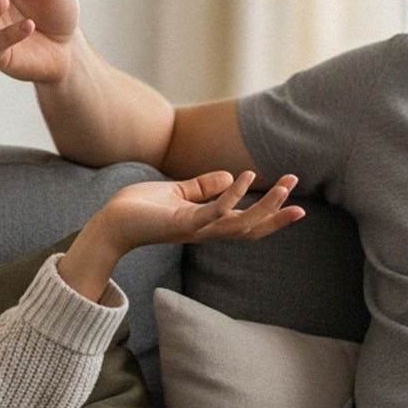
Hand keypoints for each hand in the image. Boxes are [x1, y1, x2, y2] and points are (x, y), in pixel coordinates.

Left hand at [58, 172, 304, 299]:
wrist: (110, 223)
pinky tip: (244, 177)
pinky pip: (213, 211)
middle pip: (251, 228)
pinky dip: (231, 195)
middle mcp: (206, 231)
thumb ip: (202, 187)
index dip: (271, 213)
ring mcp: (196, 229)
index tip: (293, 197)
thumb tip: (228, 176)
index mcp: (208, 224)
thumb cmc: (139, 209)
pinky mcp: (181, 223)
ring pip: (239, 224)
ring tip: (284, 186)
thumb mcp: (177, 194)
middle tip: (297, 190)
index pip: (247, 222)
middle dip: (277, 212)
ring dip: (264, 206)